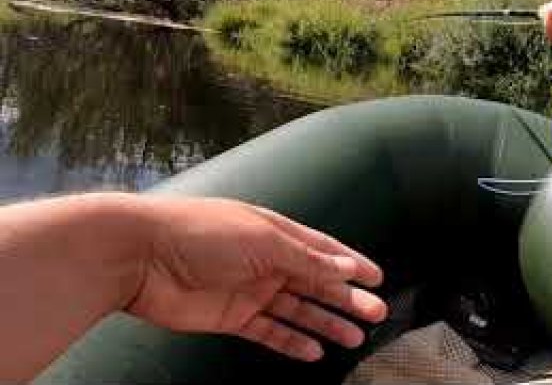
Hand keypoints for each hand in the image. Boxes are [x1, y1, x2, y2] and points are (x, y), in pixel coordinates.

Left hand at [126, 197, 386, 362]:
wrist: (140, 257)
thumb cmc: (201, 233)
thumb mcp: (263, 240)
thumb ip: (307, 258)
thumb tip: (346, 267)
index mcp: (276, 233)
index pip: (324, 250)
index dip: (351, 264)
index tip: (378, 279)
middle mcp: (266, 261)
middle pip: (316, 283)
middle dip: (346, 299)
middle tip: (376, 314)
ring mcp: (249, 290)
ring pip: (298, 310)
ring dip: (326, 323)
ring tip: (355, 337)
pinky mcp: (231, 317)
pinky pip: (269, 332)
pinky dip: (292, 342)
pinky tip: (314, 351)